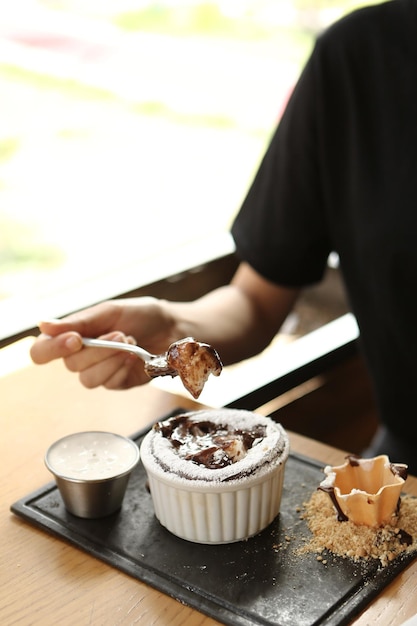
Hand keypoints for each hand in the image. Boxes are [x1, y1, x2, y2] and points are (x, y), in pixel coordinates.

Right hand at [30, 298, 176, 389]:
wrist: (174, 328)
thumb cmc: (141, 315)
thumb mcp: (110, 312)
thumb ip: (79, 322)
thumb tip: (42, 324)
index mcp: (73, 334)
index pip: (42, 351)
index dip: (52, 349)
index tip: (76, 339)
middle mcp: (81, 356)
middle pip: (70, 365)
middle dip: (98, 350)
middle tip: (121, 334)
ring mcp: (99, 371)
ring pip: (87, 379)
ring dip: (110, 360)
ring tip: (130, 344)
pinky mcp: (117, 383)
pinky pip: (109, 384)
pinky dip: (122, 368)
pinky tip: (135, 357)